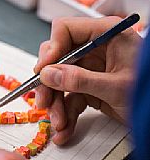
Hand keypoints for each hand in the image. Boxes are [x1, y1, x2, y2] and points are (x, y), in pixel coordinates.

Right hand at [34, 16, 141, 144]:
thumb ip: (80, 80)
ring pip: (61, 80)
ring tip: (58, 123)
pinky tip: (65, 130)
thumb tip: (48, 74)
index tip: (43, 71)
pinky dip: (66, 113)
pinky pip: (71, 96)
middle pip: (58, 57)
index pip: (66, 30)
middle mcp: (95, 47)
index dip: (52, 49)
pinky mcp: (91, 86)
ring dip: (56, 103)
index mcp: (105, 34)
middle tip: (44, 101)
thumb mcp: (116, 87)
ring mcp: (92, 68)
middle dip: (50, 82)